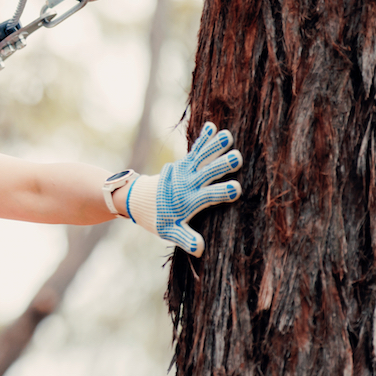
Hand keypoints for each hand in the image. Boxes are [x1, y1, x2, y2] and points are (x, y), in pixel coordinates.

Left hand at [127, 122, 241, 256]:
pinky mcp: (183, 163)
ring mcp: (184, 172)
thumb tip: (200, 249)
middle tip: (237, 158)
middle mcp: (187, 184)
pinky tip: (211, 126)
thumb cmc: (159, 218)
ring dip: (213, 146)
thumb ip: (185, 239)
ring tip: (228, 135)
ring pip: (201, 158)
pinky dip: (202, 139)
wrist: (138, 200)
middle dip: (221, 166)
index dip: (221, 193)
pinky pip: (194, 150)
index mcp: (188, 202)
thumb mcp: (169, 232)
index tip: (236, 189)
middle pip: (206, 174)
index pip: (207, 197)